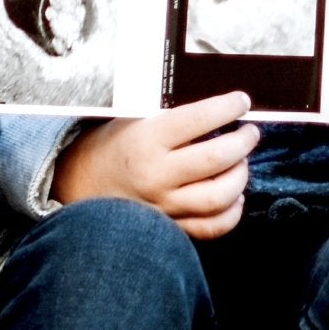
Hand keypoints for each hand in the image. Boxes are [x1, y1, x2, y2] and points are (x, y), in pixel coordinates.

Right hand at [52, 90, 255, 238]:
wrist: (79, 185)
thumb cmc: (110, 147)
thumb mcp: (132, 119)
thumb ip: (171, 116)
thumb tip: (216, 108)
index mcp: (146, 140)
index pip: (199, 119)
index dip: (228, 107)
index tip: (241, 102)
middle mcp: (156, 175)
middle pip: (217, 158)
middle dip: (243, 141)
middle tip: (249, 132)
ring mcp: (164, 206)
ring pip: (220, 196)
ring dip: (241, 175)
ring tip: (241, 162)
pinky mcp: (170, 227)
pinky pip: (212, 227)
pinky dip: (232, 212)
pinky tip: (235, 196)